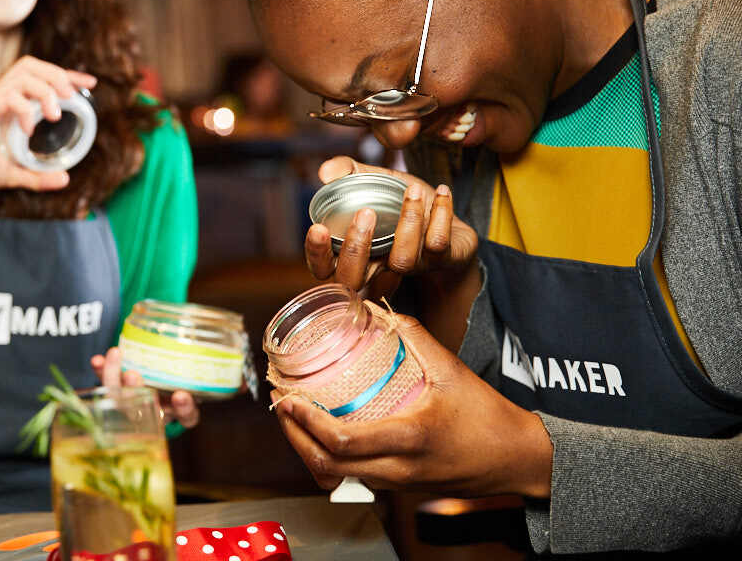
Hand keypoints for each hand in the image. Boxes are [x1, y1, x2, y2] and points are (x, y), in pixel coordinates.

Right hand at [0, 56, 96, 211]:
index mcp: (5, 103)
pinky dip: (23, 110)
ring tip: (55, 114)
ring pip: (19, 78)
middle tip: (73, 95)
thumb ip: (39, 176)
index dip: (65, 75)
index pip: (37, 76)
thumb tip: (65, 179)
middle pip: (28, 65)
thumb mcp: (14, 174)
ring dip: (44, 91)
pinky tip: (30, 130)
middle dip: (56, 74)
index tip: (89, 83)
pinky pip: (5, 99)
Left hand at [91, 347, 199, 428]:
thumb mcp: (190, 371)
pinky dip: (101, 372)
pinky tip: (96, 360)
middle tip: (133, 374)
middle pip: (147, 409)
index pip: (187, 416)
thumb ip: (193, 360)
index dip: (183, 408)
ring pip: (122, 400)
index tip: (180, 395)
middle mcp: (157, 413)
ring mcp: (136, 406)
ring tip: (113, 355)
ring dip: (114, 379)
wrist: (161, 383)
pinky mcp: (118, 397)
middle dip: (138, 391)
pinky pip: (107, 388)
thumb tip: (197, 330)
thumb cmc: (183, 376)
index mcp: (180, 411)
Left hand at [272, 304, 551, 498]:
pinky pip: (352, 479)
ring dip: (307, 451)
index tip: (288, 399)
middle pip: (327, 466)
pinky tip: (321, 436)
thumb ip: (414, 336)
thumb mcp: (451, 369)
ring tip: (293, 420)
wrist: (515, 459)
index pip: (342, 441)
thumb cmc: (487, 417)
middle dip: (294, 437)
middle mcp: (397, 469)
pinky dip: (328, 461)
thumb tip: (378, 309)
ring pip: (336, 477)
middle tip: (281, 406)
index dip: (306, 423)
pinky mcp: (399, 488)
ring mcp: (397, 484)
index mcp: (408, 438)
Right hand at [305, 156, 477, 297]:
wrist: (446, 214)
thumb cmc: (399, 201)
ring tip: (413, 190)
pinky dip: (441, 214)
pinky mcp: (442, 260)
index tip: (319, 228)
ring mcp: (411, 267)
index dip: (317, 254)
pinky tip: (443, 191)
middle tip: (365, 213)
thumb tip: (325, 174)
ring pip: (402, 261)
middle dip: (355, 249)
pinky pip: (437, 244)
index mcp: (354, 252)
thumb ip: (347, 172)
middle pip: (355, 281)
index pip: (324, 269)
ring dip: (407, 222)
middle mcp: (379, 266)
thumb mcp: (372, 180)